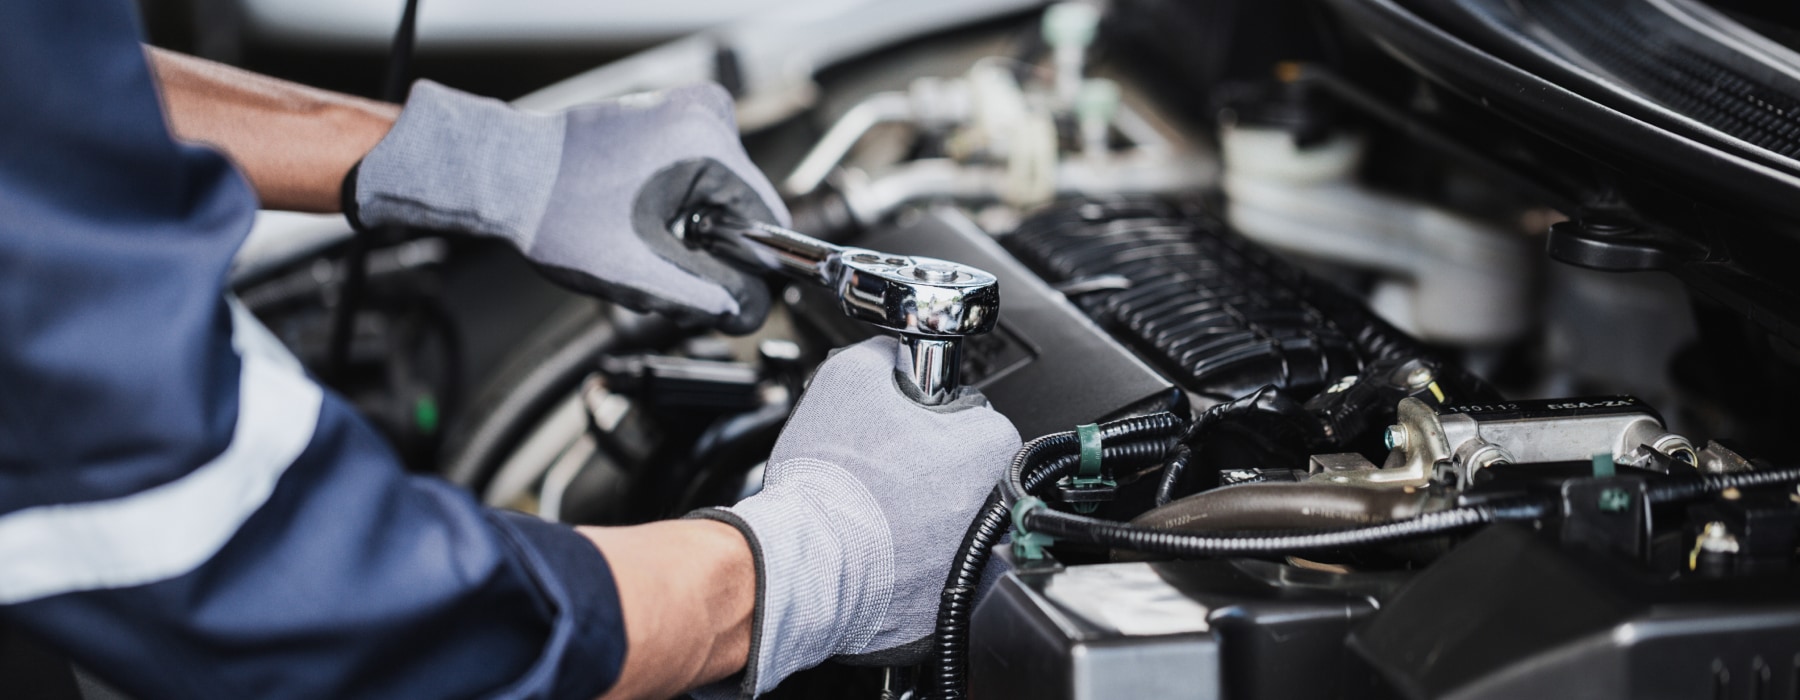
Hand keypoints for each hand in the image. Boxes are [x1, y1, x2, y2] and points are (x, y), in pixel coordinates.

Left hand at [348, 81, 785, 333]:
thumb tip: (751, 310)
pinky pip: (701, 173)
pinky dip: (682, 204)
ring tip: (644, 240)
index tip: (719, 290)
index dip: (752, 268)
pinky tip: (640, 216)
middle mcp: (705, 113)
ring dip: (697, 229)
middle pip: (746, 207)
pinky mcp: (670, 113)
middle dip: (716, 248)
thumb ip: (708, 297)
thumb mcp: (641, 274)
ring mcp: (687, 107)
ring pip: (724, 194)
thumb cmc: (557, 216)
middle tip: (662, 265)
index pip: (769, 221)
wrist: (505, 175)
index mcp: (707, 146)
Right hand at [690, 336, 1022, 696]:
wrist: (806, 563)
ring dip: (918, 511)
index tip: (902, 425)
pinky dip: (907, 558)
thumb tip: (892, 352)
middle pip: (965, 469)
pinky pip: (929, 566)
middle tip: (881, 465)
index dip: (929, 414)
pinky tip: (873, 542)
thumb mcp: (849, 376)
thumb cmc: (831, 481)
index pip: (973, 414)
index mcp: (989, 447)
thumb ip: (884, 353)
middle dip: (927, 463)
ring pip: (947, 519)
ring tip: (873, 505)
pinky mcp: (945, 602)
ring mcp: (975, 560)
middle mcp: (996, 508)